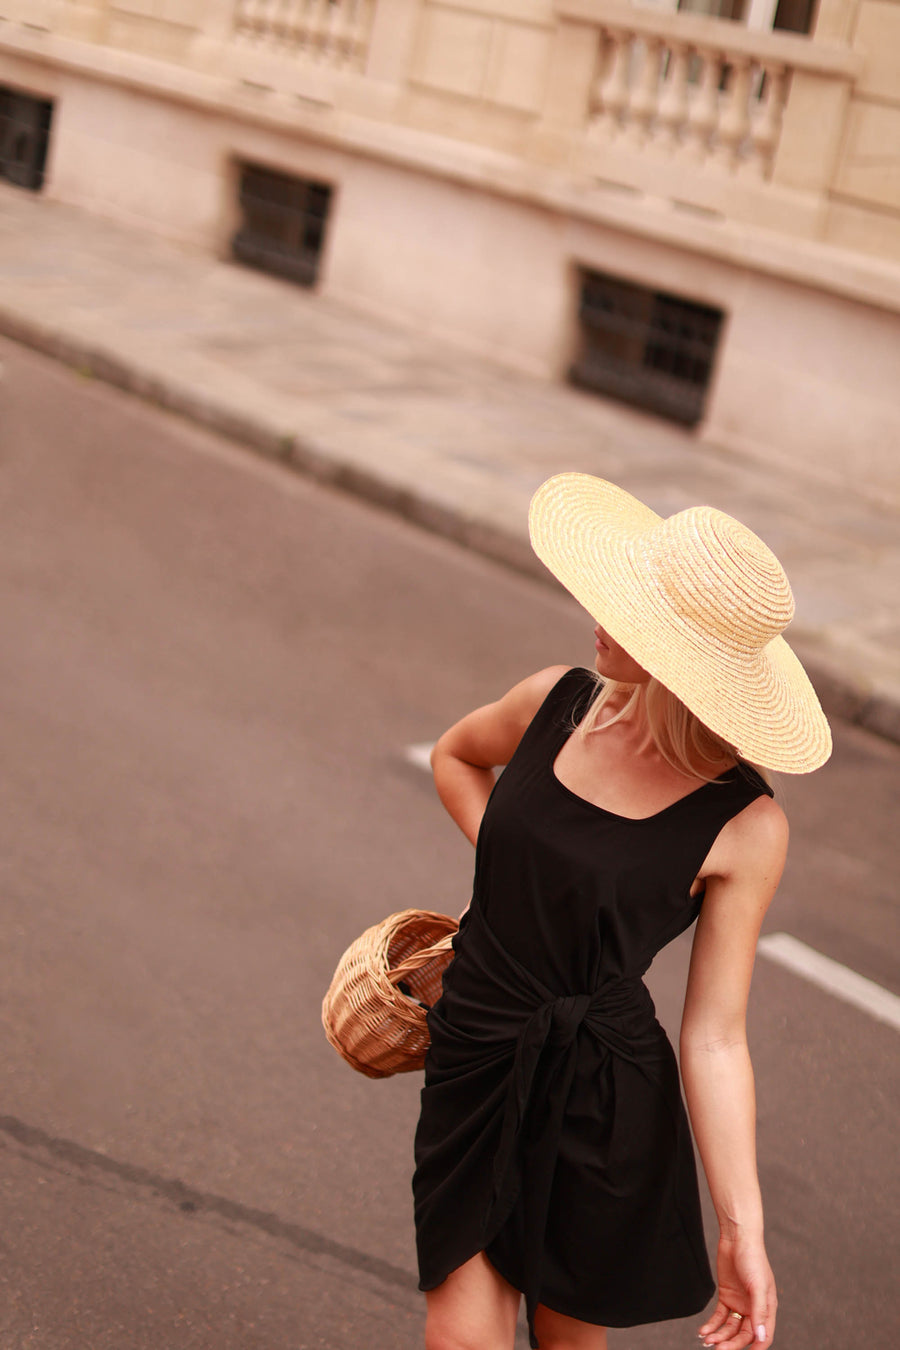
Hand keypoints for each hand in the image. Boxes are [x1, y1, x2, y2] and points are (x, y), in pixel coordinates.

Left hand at [698, 1232, 776, 1349]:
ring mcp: (739, 1303)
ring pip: (730, 1328)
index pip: (763, 1336)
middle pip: (743, 1335)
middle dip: (731, 1343)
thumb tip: (761, 1337)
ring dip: (719, 1336)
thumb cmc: (753, 1259)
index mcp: (767, 1308)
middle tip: (718, 1349)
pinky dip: (712, 1325)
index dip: (755, 1347)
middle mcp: (754, 1309)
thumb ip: (759, 1312)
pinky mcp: (726, 1296)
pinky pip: (719, 1317)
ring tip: (707, 1341)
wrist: (737, 1238)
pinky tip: (704, 1331)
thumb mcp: (758, 1287)